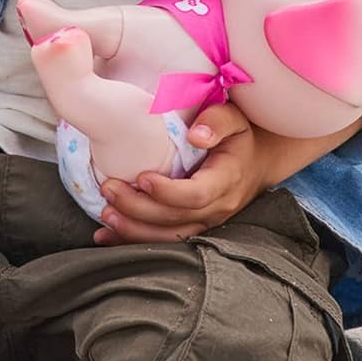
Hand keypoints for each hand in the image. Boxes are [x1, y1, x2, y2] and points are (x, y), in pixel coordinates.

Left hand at [93, 103, 269, 243]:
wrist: (255, 163)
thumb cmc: (238, 137)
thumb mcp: (234, 119)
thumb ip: (217, 121)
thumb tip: (196, 135)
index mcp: (226, 180)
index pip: (197, 195)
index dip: (168, 192)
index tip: (141, 177)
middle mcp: (217, 208)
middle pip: (176, 218)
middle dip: (139, 208)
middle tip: (109, 189)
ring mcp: (205, 223)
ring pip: (169, 236)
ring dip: (134, 230)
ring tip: (106, 213)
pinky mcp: (192, 228)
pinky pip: (164, 241)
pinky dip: (133, 241)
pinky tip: (106, 237)